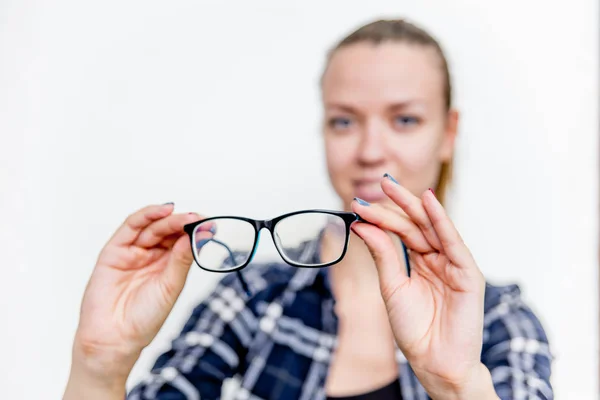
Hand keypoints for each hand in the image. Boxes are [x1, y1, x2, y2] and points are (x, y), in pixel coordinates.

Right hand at [71, 203, 200, 380]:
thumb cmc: (144, 318)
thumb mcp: (170, 287)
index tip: (210, 226)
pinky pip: (130, 227)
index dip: (195, 231)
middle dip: (183, 223)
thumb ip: (181, 261)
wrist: (115, 338)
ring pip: (152, 226)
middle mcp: (150, 256)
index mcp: (166, 265)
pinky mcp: (114, 251)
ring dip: (168, 218)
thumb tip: (196, 237)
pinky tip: (164, 210)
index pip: (181, 241)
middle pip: (168, 231)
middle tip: (198, 219)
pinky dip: (147, 215)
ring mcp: (132, 252)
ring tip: (185, 216)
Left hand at [351, 178, 497, 398]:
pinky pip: (453, 242)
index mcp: (421, 263)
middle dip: (397, 203)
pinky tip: (428, 202)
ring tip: (392, 187)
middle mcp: (438, 259)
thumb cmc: (415, 330)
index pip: (401, 232)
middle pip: (416, 224)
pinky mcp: (468, 273)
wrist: (434, 362)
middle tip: (378, 184)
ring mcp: (453, 265)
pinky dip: (441, 221)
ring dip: (413, 205)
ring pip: (432, 228)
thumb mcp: (391, 286)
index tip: (358, 204)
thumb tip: (363, 225)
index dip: (381, 217)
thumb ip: (383, 254)